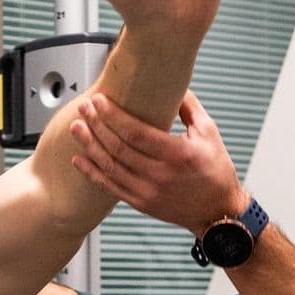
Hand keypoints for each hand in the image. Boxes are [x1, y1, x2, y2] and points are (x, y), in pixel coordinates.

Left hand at [69, 91, 247, 236]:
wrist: (217, 210)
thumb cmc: (216, 172)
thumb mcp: (209, 133)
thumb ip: (189, 107)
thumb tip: (173, 84)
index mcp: (177, 154)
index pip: (136, 132)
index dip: (113, 115)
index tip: (99, 101)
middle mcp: (160, 174)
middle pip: (118, 147)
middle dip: (97, 125)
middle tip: (84, 108)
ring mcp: (148, 191)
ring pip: (110, 166)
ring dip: (90, 145)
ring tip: (77, 128)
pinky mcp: (141, 203)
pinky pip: (110, 187)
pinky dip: (92, 173)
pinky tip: (80, 160)